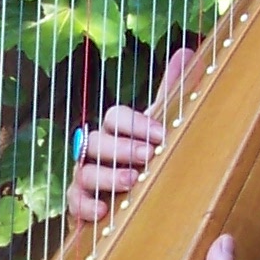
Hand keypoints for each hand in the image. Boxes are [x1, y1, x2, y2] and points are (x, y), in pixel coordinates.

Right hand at [66, 45, 194, 225]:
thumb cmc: (152, 157)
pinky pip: (73, 201)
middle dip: (122, 148)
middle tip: (149, 156)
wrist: (145, 200)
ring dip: (108, 175)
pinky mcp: (81, 203)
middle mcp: (96, 149)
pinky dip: (85, 204)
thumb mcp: (164, 125)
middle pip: (96, 140)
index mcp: (117, 129)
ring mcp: (86, 175)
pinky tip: (104, 209)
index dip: (135, 123)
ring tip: (132, 181)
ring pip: (85, 170)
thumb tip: (186, 50)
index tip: (161, 135)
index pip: (115, 116)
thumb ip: (173, 91)